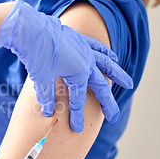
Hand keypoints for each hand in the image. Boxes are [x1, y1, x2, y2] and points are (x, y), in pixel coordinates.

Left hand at [0, 0, 133, 132]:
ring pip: (106, 63)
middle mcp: (87, 60)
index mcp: (79, 72)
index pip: (79, 99)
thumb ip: (47, 97)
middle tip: (113, 116)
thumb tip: (49, 113)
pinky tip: (113, 57)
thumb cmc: (36, 55)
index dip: (77, 115)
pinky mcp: (79, 39)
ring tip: (128, 83)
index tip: (77, 128)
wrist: (31, 30)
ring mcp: (84, 48)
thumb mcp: (41, 79)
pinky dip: (106, 53)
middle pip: (99, 85)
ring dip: (117, 74)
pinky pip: (97, 47)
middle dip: (106, 102)